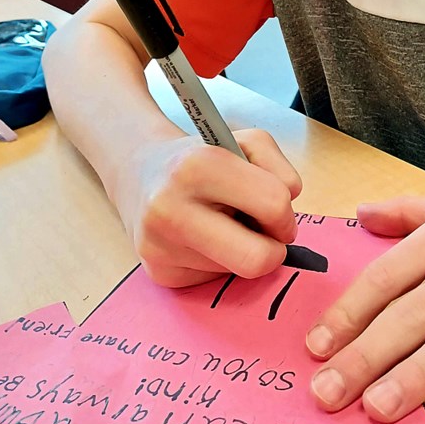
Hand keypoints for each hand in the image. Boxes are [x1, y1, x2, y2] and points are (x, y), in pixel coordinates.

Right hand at [113, 128, 301, 287]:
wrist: (139, 174)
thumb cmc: (202, 159)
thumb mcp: (245, 142)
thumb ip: (280, 170)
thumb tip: (284, 218)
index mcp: (196, 166)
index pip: (273, 205)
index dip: (285, 213)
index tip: (274, 212)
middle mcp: (169, 208)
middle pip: (257, 260)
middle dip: (272, 250)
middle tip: (262, 233)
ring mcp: (160, 247)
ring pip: (237, 273)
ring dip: (241, 252)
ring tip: (220, 226)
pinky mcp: (160, 274)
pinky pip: (215, 281)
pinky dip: (219, 262)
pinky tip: (202, 240)